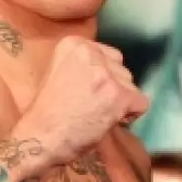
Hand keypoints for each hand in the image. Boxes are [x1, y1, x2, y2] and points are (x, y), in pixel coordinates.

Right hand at [17, 37, 148, 165]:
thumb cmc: (46, 112)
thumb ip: (84, 66)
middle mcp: (91, 53)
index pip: (108, 55)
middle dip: (113, 88)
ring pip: (132, 85)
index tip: (87, 92)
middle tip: (93, 106)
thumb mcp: (58, 73)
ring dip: (120, 102)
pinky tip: (110, 121)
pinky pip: (141, 103)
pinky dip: (131, 115)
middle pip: (121, 68)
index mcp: (74, 43)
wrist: (39, 138)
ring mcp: (105, 74)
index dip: (103, 77)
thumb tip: (111, 70)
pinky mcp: (118, 96)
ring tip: (97, 115)